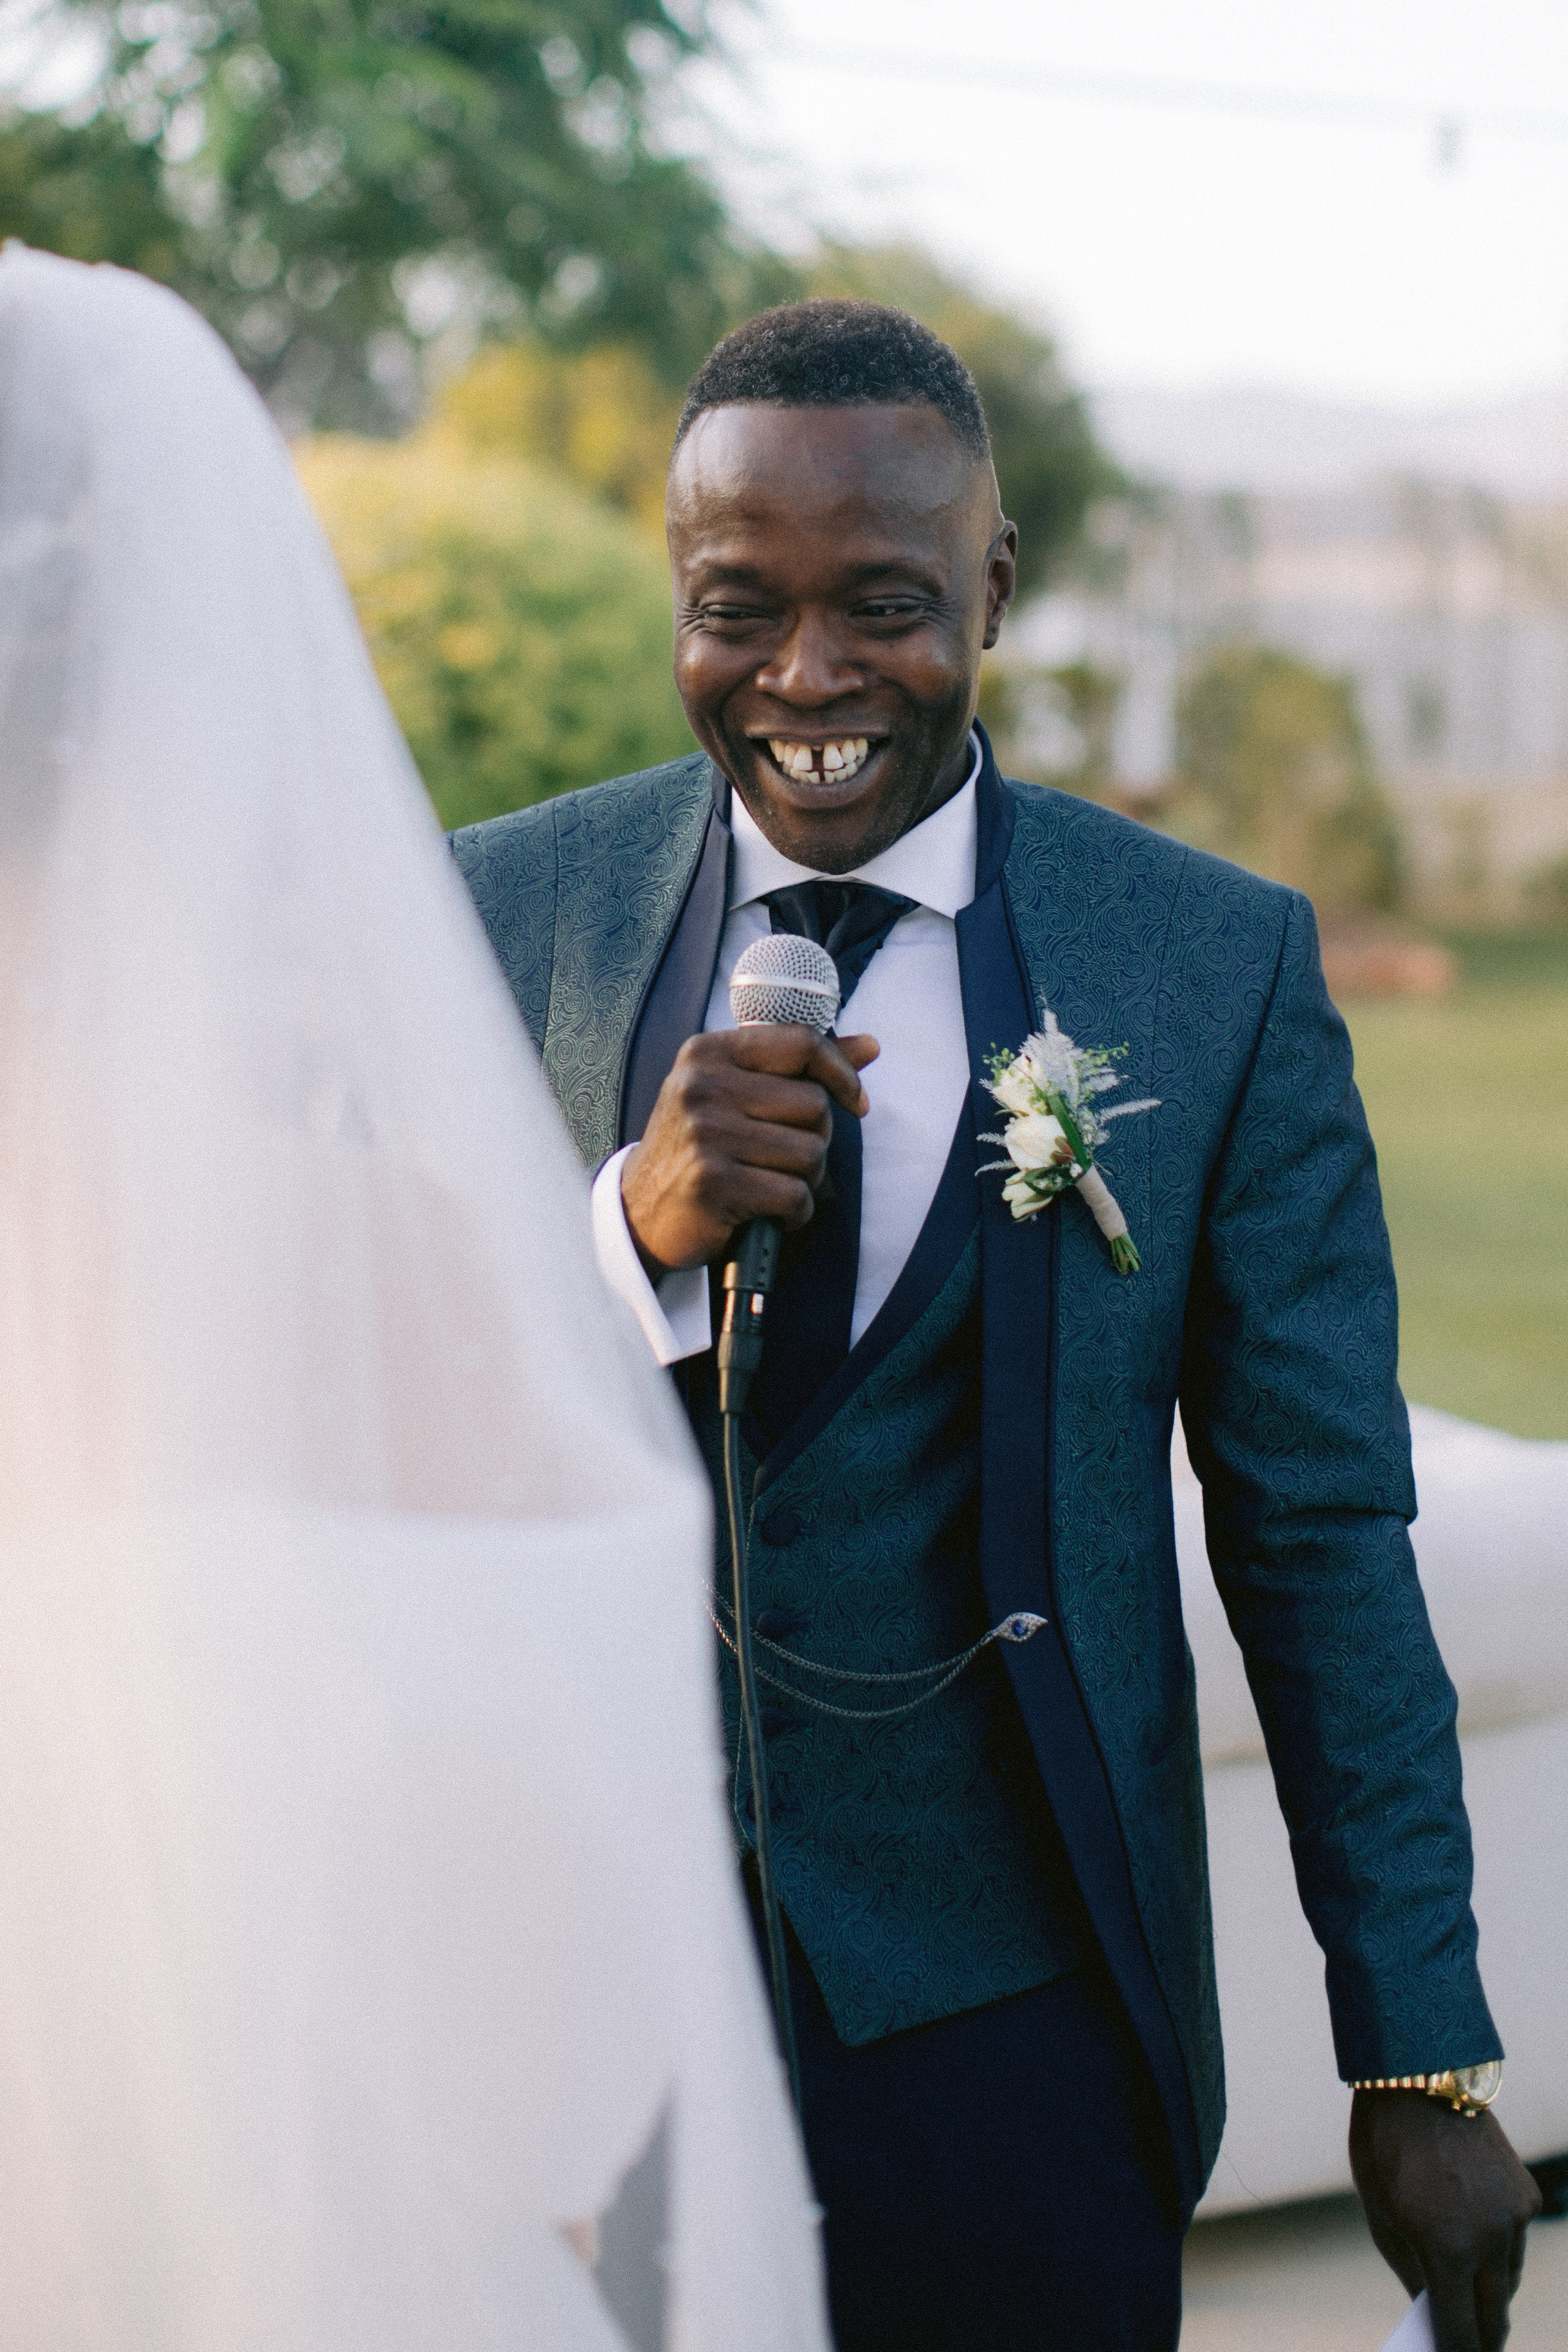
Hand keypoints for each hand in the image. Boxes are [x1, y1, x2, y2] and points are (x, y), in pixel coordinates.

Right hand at [621, 1025, 879, 1275]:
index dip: (842, 1073)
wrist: (639, 1211)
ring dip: (805, 1180)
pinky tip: (767, 1213)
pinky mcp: (713, 1183)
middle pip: (815, 1105)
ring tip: (770, 1184)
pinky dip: (794, 1214)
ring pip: (811, 1153)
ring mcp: (705, 1134)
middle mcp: (702, 1086)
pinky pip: (795, 1196)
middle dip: (815, 1139)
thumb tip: (870, 1046)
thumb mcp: (736, 1093)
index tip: (856, 1101)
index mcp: (709, 1053)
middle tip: (781, 1159)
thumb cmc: (700, 1148)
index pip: (801, 1042)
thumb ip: (800, 1067)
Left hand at [1350, 2090, 1539, 2349]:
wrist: (1421, 2075)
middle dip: (1480, 2338)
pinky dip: (1498, 2254)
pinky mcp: (1526, 2194)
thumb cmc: (1387, 2145)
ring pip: (1507, 2281)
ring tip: (1470, 2301)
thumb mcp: (1381, 2214)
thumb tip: (1432, 2311)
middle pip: (1494, 2315)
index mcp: (1448, 2248)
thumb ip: (1411, 2271)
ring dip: (1489, 2294)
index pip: (1462, 2331)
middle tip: (1466, 2346)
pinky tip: (1477, 2247)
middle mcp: (1490, 2238)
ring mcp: (1514, 2216)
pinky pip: (1515, 2243)